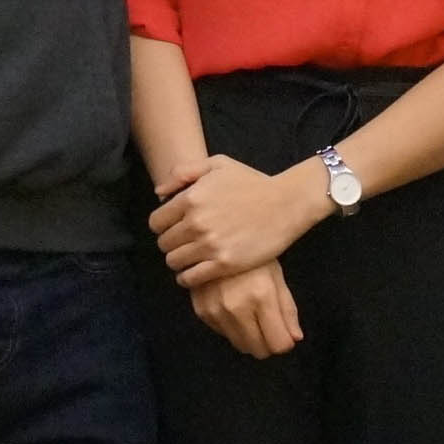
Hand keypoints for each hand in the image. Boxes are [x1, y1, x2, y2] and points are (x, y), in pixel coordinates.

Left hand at [150, 156, 327, 285]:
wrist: (287, 203)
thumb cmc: (253, 182)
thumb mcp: (219, 164)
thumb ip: (184, 172)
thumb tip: (159, 192)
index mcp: (191, 198)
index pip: (156, 222)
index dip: (163, 225)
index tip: (173, 227)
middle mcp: (196, 223)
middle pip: (164, 243)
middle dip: (171, 243)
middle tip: (184, 242)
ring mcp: (210, 245)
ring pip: (174, 262)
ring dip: (179, 261)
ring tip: (190, 257)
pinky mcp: (224, 264)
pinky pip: (190, 278)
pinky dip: (187, 278)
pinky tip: (195, 272)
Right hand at [191, 260, 304, 357]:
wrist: (216, 238)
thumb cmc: (253, 256)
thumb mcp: (277, 277)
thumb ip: (287, 310)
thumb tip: (295, 339)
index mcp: (261, 297)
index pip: (278, 344)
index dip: (284, 342)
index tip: (284, 334)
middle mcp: (237, 308)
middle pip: (258, 350)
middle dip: (268, 342)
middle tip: (269, 324)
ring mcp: (217, 311)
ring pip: (240, 345)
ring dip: (250, 336)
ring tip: (251, 312)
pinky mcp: (202, 312)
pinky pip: (223, 334)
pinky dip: (232, 327)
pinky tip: (234, 306)